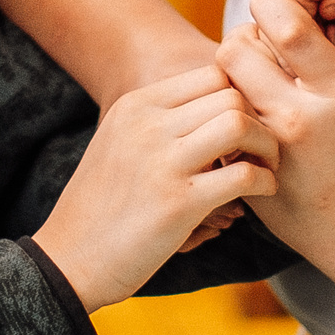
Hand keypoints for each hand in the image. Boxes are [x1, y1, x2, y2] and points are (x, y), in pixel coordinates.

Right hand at [30, 64, 279, 311]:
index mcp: (135, 106)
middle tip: (263, 150)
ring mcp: (162, 162)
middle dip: (260, 119)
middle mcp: (147, 125)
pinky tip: (261, 195)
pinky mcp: (178, 204)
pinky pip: (242, 176)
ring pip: (239, 124)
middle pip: (230, 93)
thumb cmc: (100, 208)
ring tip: (264, 169)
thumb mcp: (119, 144)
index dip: (242, 97)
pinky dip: (264, 183)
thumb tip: (219, 111)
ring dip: (266, 147)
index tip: (247, 126)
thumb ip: (160, 122)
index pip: (212, 73)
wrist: (68, 260)